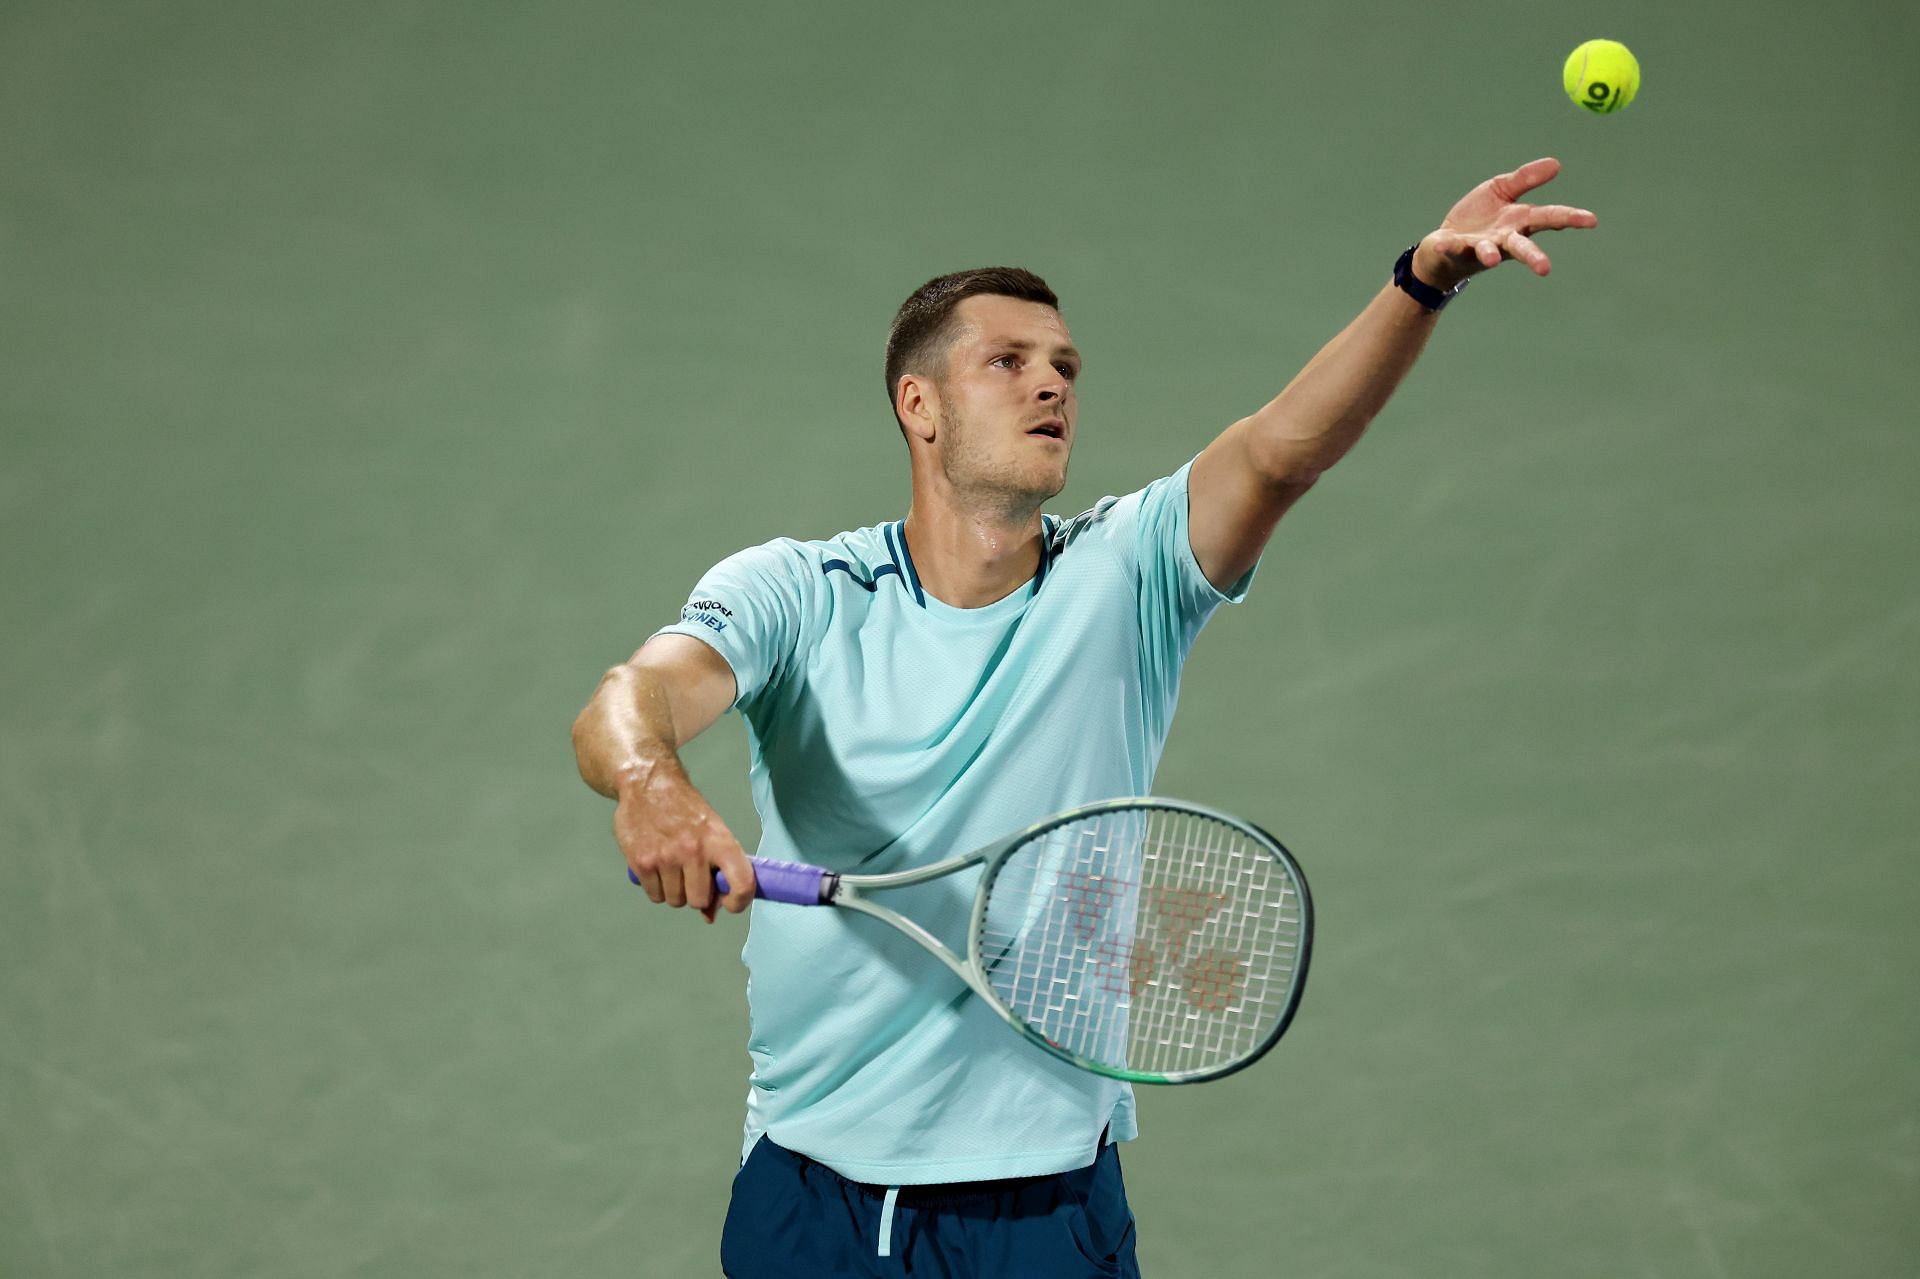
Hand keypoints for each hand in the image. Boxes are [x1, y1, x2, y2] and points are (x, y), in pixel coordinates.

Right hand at [613, 756, 754, 922]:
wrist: (648, 784)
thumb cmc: (685, 810)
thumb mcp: (711, 831)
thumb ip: (717, 870)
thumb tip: (710, 914)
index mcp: (719, 841)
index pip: (741, 883)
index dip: (738, 902)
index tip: (729, 902)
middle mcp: (694, 851)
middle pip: (699, 901)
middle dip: (696, 894)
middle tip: (691, 874)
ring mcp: (666, 858)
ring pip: (675, 900)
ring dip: (674, 890)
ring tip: (672, 865)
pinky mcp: (642, 862)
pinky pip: (654, 895)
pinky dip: (656, 886)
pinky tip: (657, 865)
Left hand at [1412, 157, 1597, 289]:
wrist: (1443, 244)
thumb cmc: (1479, 218)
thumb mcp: (1502, 190)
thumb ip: (1526, 179)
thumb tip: (1557, 163)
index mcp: (1519, 221)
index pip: (1548, 218)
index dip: (1570, 218)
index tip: (1592, 220)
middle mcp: (1502, 239)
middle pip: (1522, 246)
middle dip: (1533, 257)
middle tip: (1545, 268)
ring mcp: (1478, 246)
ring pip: (1488, 252)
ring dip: (1490, 255)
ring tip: (1493, 259)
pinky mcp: (1453, 249)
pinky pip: (1451, 247)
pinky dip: (1446, 246)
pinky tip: (1442, 243)